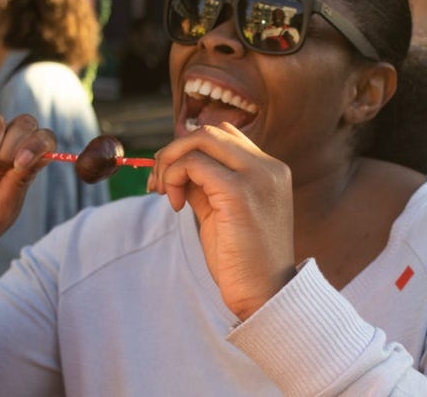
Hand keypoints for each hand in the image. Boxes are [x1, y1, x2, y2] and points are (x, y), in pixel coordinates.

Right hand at [0, 113, 55, 281]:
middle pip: (22, 122)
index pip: (42, 135)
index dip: (38, 142)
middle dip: (14, 144)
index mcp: (24, 162)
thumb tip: (45, 154)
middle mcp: (4, 150)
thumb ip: (22, 179)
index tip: (22, 163)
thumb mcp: (7, 205)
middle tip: (1, 167)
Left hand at [147, 123, 296, 319]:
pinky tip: (176, 205)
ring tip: (165, 194)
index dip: (189, 149)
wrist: (264, 295)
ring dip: (170, 162)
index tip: (170, 177)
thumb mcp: (222, 211)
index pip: (223, 135)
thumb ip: (205, 184)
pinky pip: (193, 164)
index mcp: (269, 170)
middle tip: (157, 184)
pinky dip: (174, 177)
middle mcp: (268, 167)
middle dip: (173, 151)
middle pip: (209, 131)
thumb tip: (174, 164)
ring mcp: (257, 176)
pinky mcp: (240, 192)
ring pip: (200, 139)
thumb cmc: (242, 260)